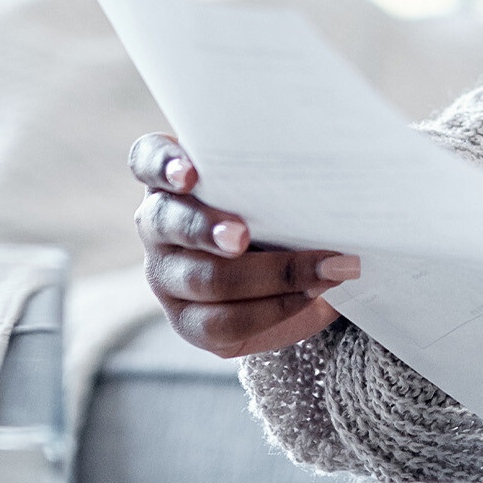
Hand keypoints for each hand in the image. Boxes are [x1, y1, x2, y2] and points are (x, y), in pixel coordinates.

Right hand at [131, 134, 359, 356]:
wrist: (288, 271)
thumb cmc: (278, 209)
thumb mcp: (276, 186)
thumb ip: (282, 176)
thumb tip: (335, 176)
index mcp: (171, 178)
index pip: (147, 160)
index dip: (163, 165)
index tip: (189, 173)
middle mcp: (158, 225)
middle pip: (169, 222)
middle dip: (208, 230)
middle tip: (243, 236)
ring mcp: (167, 275)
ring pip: (202, 279)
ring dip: (267, 275)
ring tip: (319, 271)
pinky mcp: (186, 321)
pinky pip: (222, 322)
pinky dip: (274, 309)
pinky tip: (311, 296)